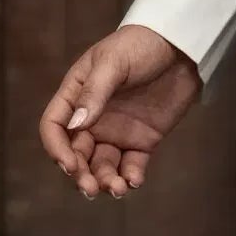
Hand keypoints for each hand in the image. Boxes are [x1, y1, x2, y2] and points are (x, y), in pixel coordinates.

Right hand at [39, 25, 202, 198]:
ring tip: (117, 189)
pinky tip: (134, 181)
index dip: (56, 149)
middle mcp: (92, 118)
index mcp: (75, 95)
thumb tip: (76, 126)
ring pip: (103, 166)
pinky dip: (131, 177)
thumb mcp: (113, 63)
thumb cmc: (140, 46)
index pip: (54, 127)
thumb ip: (94, 94)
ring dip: (105, 181)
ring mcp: (117, 131)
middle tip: (91, 189)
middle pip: (77, 154)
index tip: (69, 165)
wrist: (180, 49)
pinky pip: (131, 166)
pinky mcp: (143, 142)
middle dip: (81, 174)